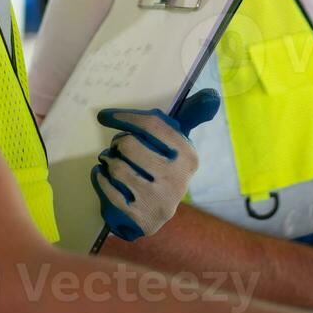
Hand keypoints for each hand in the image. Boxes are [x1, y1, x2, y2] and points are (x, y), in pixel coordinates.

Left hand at [91, 88, 220, 241]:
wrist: (156, 215)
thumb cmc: (164, 170)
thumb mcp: (179, 146)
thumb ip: (192, 116)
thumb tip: (213, 95)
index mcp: (188, 156)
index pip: (153, 125)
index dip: (127, 117)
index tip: (105, 116)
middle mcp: (177, 179)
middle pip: (129, 145)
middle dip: (117, 144)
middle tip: (118, 148)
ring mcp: (157, 200)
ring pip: (116, 167)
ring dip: (107, 161)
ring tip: (110, 162)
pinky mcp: (139, 217)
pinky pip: (108, 188)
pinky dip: (99, 177)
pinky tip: (102, 174)